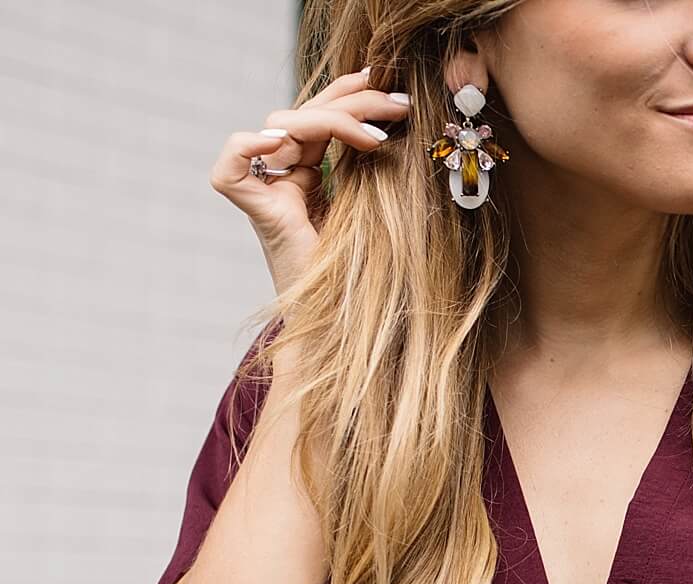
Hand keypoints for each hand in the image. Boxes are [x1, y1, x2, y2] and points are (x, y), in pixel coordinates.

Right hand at [210, 65, 412, 295]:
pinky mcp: (257, 213)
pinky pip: (232, 167)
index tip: (391, 89)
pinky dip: (247, 147)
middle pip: (306, 114)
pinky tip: (280, 141)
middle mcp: (285, 177)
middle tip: (398, 102)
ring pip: (281, 126)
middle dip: (353, 100)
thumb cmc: (364, 276)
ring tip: (377, 134)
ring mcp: (269, 192)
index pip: (322, 117)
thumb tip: (393, 129)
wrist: (344, 324)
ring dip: (331, 119)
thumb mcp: (373, 209)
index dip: (350, 95)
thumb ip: (369, 170)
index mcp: (309, 175)